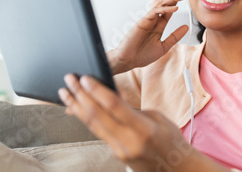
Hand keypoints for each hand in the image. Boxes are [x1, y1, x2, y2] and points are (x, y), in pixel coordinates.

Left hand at [59, 74, 198, 171]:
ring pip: (93, 125)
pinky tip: (76, 108)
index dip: (97, 91)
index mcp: (144, 130)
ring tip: (65, 92)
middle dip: (80, 95)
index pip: (114, 107)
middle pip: (98, 116)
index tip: (85, 78)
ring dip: (77, 106)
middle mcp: (129, 143)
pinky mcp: (115, 154)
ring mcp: (120, 151)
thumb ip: (132, 107)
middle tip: (69, 80)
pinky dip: (85, 118)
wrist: (176, 169)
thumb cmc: (171, 140)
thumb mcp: (157, 117)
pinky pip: (97, 132)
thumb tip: (110, 94)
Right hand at [108, 0, 188, 73]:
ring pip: (160, 3)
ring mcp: (147, 19)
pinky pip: (155, 12)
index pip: (168, 7)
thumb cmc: (142, 55)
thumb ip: (174, 37)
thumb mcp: (164, 47)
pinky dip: (165, 9)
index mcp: (157, 24)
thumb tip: (186, 27)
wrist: (128, 60)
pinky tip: (174, 8)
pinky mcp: (143, 22)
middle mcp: (152, 18)